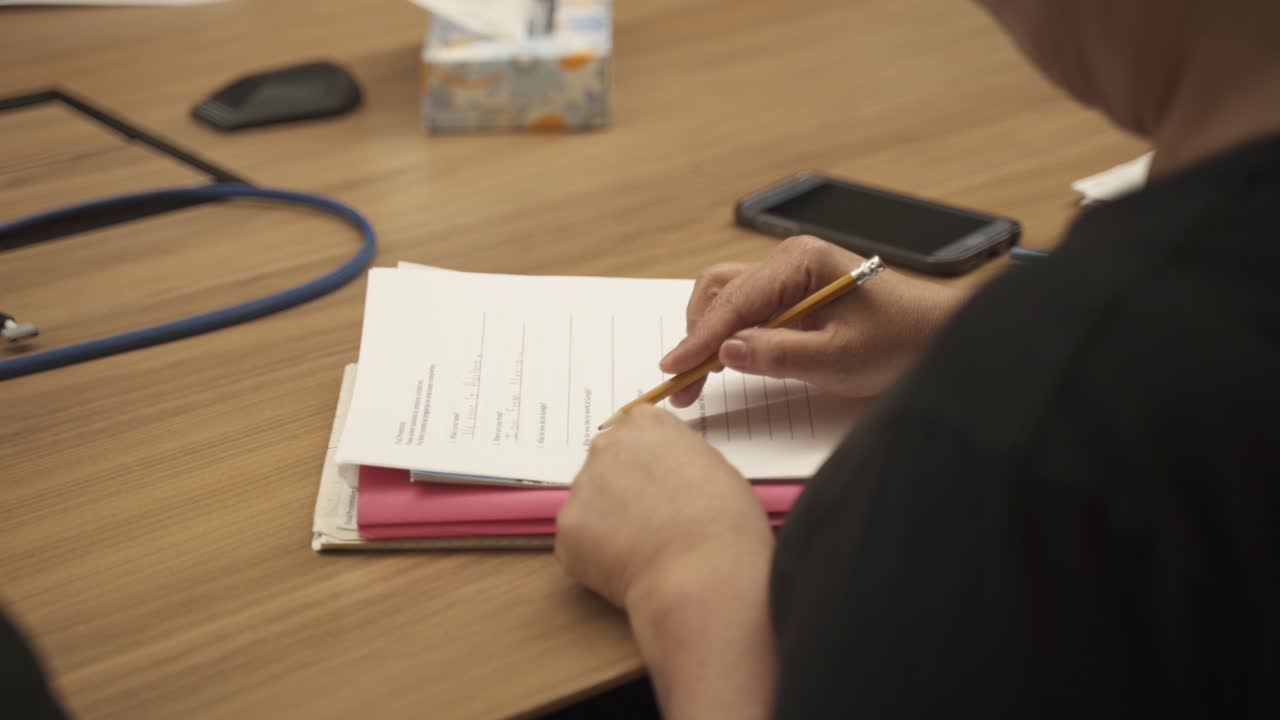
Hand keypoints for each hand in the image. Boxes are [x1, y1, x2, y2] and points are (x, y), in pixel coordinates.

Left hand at [555, 404, 773, 611]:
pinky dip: (596, 555)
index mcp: (646, 424)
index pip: (636, 431)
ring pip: (590, 503)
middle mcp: (606, 447)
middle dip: (622, 488)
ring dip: (608, 522)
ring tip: (642, 550)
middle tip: (651, 520)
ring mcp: (581, 487)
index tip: (662, 484)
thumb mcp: (715, 469)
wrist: (701, 573)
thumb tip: (668, 477)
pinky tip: (625, 568)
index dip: (649, 461)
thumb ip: (681, 461)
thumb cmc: (725, 523)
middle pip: (606, 463)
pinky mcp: (567, 529)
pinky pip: (579, 540)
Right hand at [660, 235, 967, 406]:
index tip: (674, 370)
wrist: (937, 336)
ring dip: (710, 333)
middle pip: (719, 292)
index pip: (733, 302)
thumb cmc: (899, 341)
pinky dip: (730, 333)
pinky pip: (748, 308)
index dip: (698, 339)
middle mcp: (789, 260)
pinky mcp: (793, 293)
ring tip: (701, 375)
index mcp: (801, 262)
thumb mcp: (839, 359)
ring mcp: (790, 274)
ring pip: (727, 298)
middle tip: (686, 383)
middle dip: (698, 336)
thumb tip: (726, 352)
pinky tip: (729, 360)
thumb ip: (780, 354)